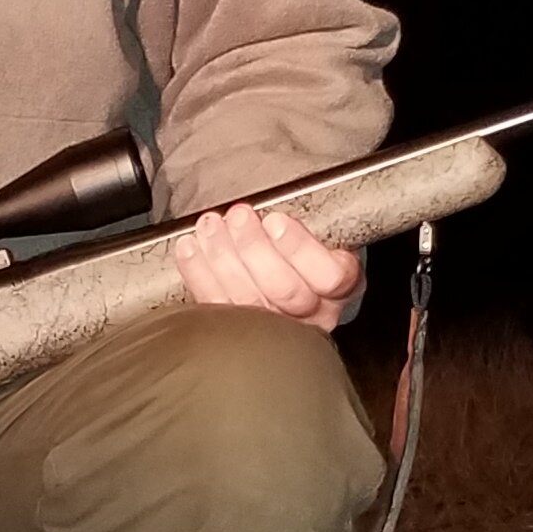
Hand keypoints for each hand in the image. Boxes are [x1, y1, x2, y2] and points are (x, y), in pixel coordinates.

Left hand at [171, 201, 360, 329]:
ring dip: (223, 258)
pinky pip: (216, 306)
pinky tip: (189, 247)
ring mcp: (277, 327)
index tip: (274, 219)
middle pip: (285, 290)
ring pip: (248, 301)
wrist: (292, 269)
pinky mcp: (240, 329)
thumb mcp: (323, 226)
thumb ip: (308, 219)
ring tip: (210, 225)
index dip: (299, 249)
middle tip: (237, 216)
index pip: (329, 276)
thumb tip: (271, 202)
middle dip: (254, 248)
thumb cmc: (306, 241)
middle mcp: (314, 312)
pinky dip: (198, 274)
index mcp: (343, 285)